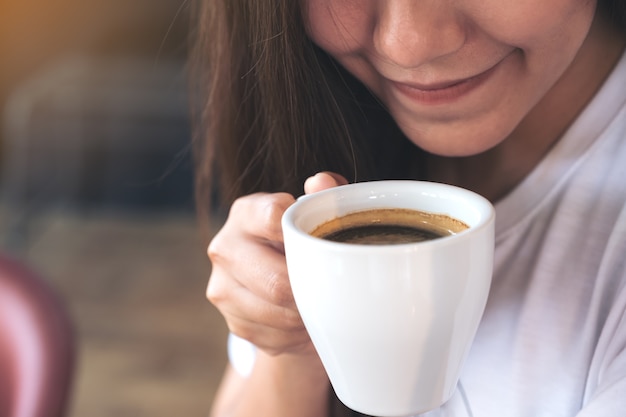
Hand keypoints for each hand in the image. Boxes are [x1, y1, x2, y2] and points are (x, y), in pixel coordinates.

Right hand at [207, 172, 347, 355]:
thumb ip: (323, 195)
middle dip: (310, 288)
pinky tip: (305, 320)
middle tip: (331, 287)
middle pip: (276, 279)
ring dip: (306, 313)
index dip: (305, 234)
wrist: (278, 287)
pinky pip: (275, 337)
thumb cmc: (302, 241)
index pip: (274, 217)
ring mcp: (223, 288)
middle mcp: (225, 248)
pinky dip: (297, 333)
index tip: (323, 243)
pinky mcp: (233, 322)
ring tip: (320, 303)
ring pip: (278, 313)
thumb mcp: (315, 214)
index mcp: (245, 212)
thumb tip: (322, 183)